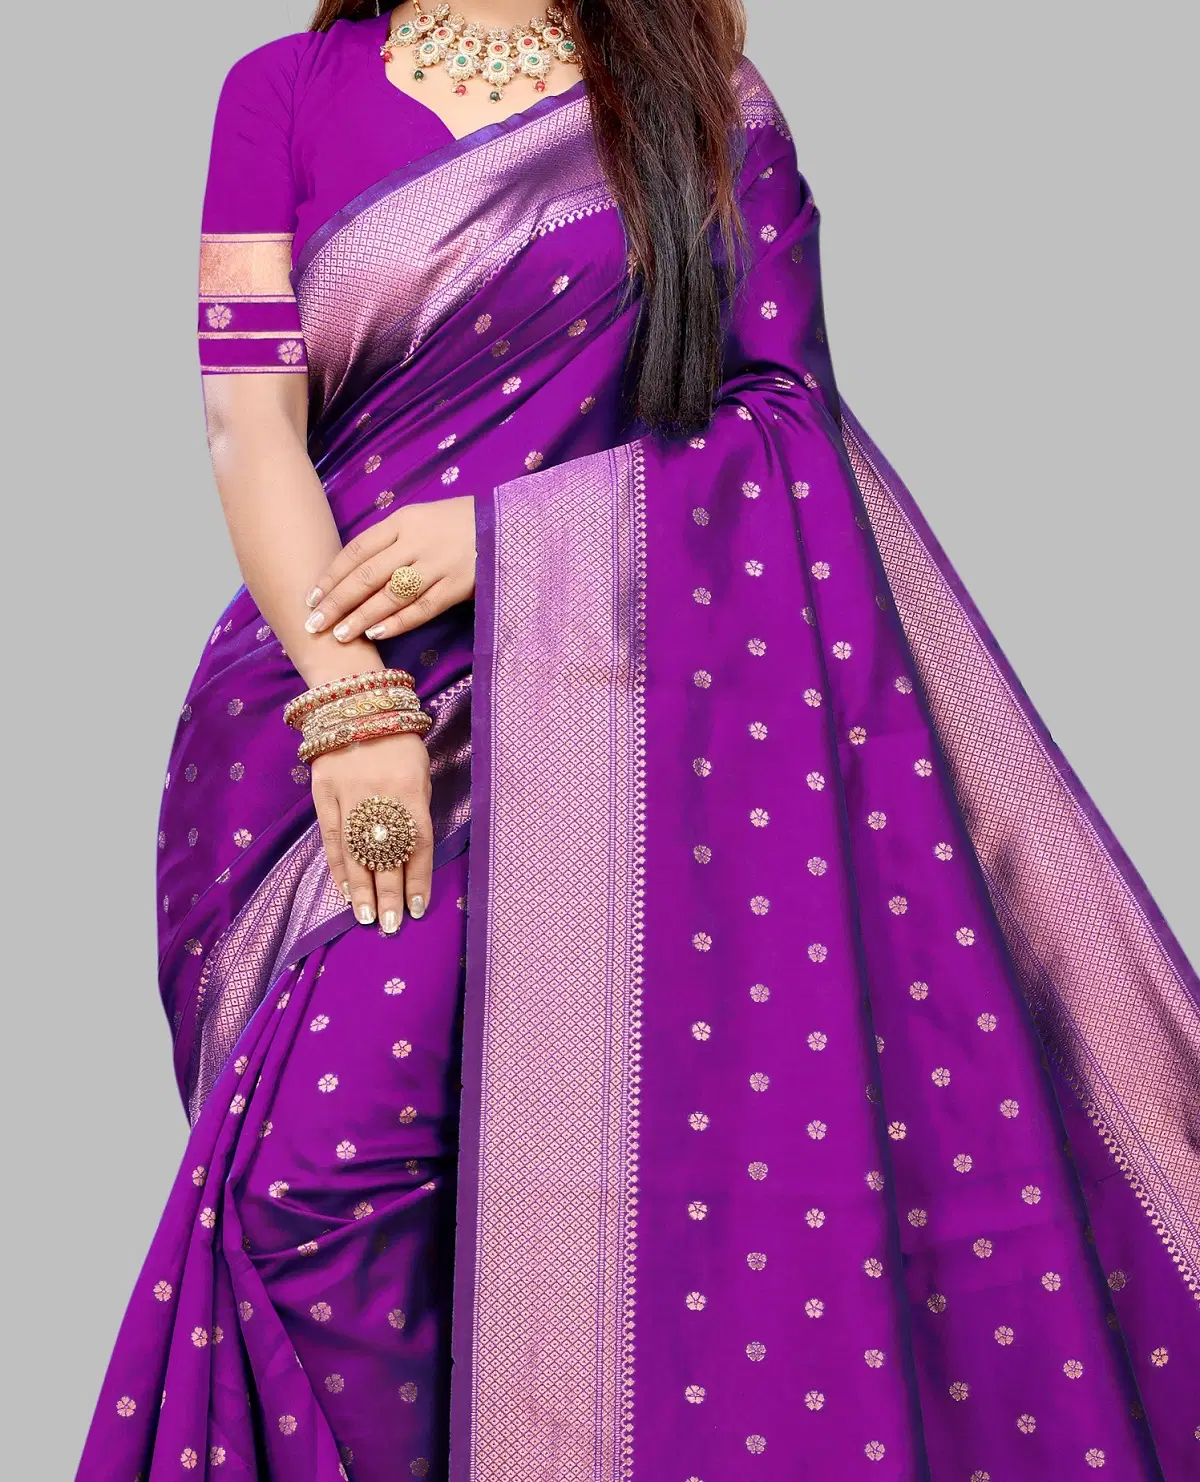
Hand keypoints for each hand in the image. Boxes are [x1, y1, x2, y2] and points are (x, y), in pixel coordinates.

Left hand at [304, 496, 475, 643]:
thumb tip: (351, 574)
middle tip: (314, 624)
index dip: (331, 576)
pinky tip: (377, 634)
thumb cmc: (456, 524)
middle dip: (337, 601)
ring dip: (362, 617)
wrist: (506, 525)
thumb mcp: (419, 519)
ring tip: (339, 634)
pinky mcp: (458, 585)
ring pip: (391, 595)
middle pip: (367, 575)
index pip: (357, 551)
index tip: (311, 597)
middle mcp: (417, 542)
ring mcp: (438, 564)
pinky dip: (398, 622)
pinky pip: (422, 608)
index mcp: (403, 521)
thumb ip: (389, 542)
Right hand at [311, 732, 432, 931]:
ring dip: (361, 889)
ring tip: (365, 918)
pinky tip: (345, 890)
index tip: (418, 907)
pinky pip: (332, 839)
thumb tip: (411, 853)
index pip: (416, 846)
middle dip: (388, 894)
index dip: (418, 880)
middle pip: (384, 856)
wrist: (356, 707)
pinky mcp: (323, 796)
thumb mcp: (421, 772)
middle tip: (391, 925)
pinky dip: (338, 868)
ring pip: (355, 854)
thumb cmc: (399, 742)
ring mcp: (347, 798)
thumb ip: (416, 810)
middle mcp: (378, 799)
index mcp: (409, 792)